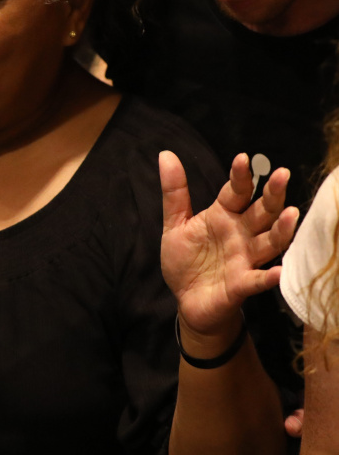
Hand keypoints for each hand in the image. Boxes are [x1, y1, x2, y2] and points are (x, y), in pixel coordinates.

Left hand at [160, 151, 298, 342]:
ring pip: (270, 242)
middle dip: (272, 194)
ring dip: (281, 229)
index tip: (242, 158)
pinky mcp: (242, 285)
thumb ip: (174, 193)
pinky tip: (278, 272)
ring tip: (290, 214)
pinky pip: (258, 280)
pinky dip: (269, 277)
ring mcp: (245, 259)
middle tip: (281, 174)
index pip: (236, 192)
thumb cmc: (186, 260)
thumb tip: (166, 154)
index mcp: (224, 216)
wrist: (186, 300)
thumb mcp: (175, 224)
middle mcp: (242, 234)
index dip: (240, 176)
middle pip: (262, 211)